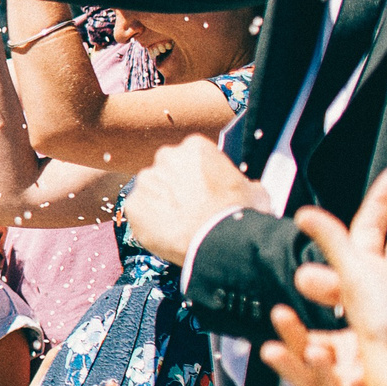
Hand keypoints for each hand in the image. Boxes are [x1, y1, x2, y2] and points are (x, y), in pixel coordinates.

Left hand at [119, 136, 268, 266]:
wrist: (216, 239)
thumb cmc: (236, 212)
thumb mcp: (254, 190)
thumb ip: (242, 183)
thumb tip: (247, 189)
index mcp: (195, 146)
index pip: (192, 157)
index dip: (198, 175)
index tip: (203, 190)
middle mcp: (166, 157)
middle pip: (167, 171)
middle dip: (175, 186)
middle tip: (189, 207)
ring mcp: (146, 180)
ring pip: (151, 191)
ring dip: (160, 203)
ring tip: (178, 223)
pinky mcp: (132, 204)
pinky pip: (139, 212)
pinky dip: (148, 222)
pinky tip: (166, 232)